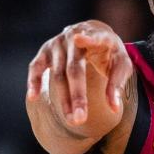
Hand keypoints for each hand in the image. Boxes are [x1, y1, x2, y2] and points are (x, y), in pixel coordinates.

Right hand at [25, 20, 131, 153]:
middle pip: (74, 68)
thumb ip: (117, 83)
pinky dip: (34, 82)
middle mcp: (73, 36)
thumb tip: (114, 107)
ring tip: (71, 120)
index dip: (87, 39)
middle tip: (80, 119)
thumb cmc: (109, 52)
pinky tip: (33, 97)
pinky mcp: (45, 51)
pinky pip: (36, 67)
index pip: (93, 37)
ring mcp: (57, 43)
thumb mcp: (121, 63)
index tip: (79, 39)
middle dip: (77, 95)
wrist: (92, 32)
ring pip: (57, 74)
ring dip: (63, 99)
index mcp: (97, 35)